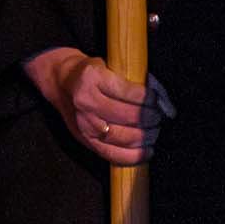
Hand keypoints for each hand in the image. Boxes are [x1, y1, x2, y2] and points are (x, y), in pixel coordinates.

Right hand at [27, 46, 152, 167]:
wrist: (61, 81)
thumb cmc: (91, 74)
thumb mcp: (108, 66)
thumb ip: (131, 81)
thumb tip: (163, 101)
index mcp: (94, 78)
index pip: (129, 92)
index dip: (148, 99)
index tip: (158, 101)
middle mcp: (86, 101)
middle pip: (127, 116)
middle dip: (149, 119)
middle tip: (158, 117)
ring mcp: (84, 123)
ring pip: (121, 137)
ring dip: (144, 137)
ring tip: (154, 132)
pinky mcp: (84, 139)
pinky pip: (111, 154)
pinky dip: (133, 156)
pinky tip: (146, 152)